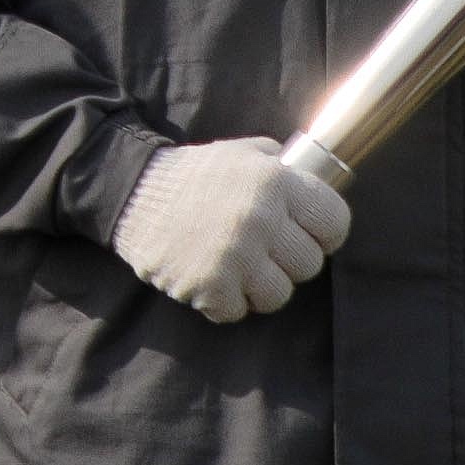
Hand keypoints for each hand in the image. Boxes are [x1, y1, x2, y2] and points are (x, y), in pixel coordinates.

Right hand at [113, 136, 351, 322]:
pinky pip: (238, 311)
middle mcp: (260, 218)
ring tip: (238, 270)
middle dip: (288, 261)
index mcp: (275, 182)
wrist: (130, 193)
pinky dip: (225, 302)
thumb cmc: (192, 175)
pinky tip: (212, 280)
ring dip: (259, 287)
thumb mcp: (241, 153)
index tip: (307, 236)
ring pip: (279, 295)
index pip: (335, 223)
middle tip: (262, 252)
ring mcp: (235, 255)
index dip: (324, 233)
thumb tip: (315, 179)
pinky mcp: (208, 285)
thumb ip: (281, 165)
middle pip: (309, 264)